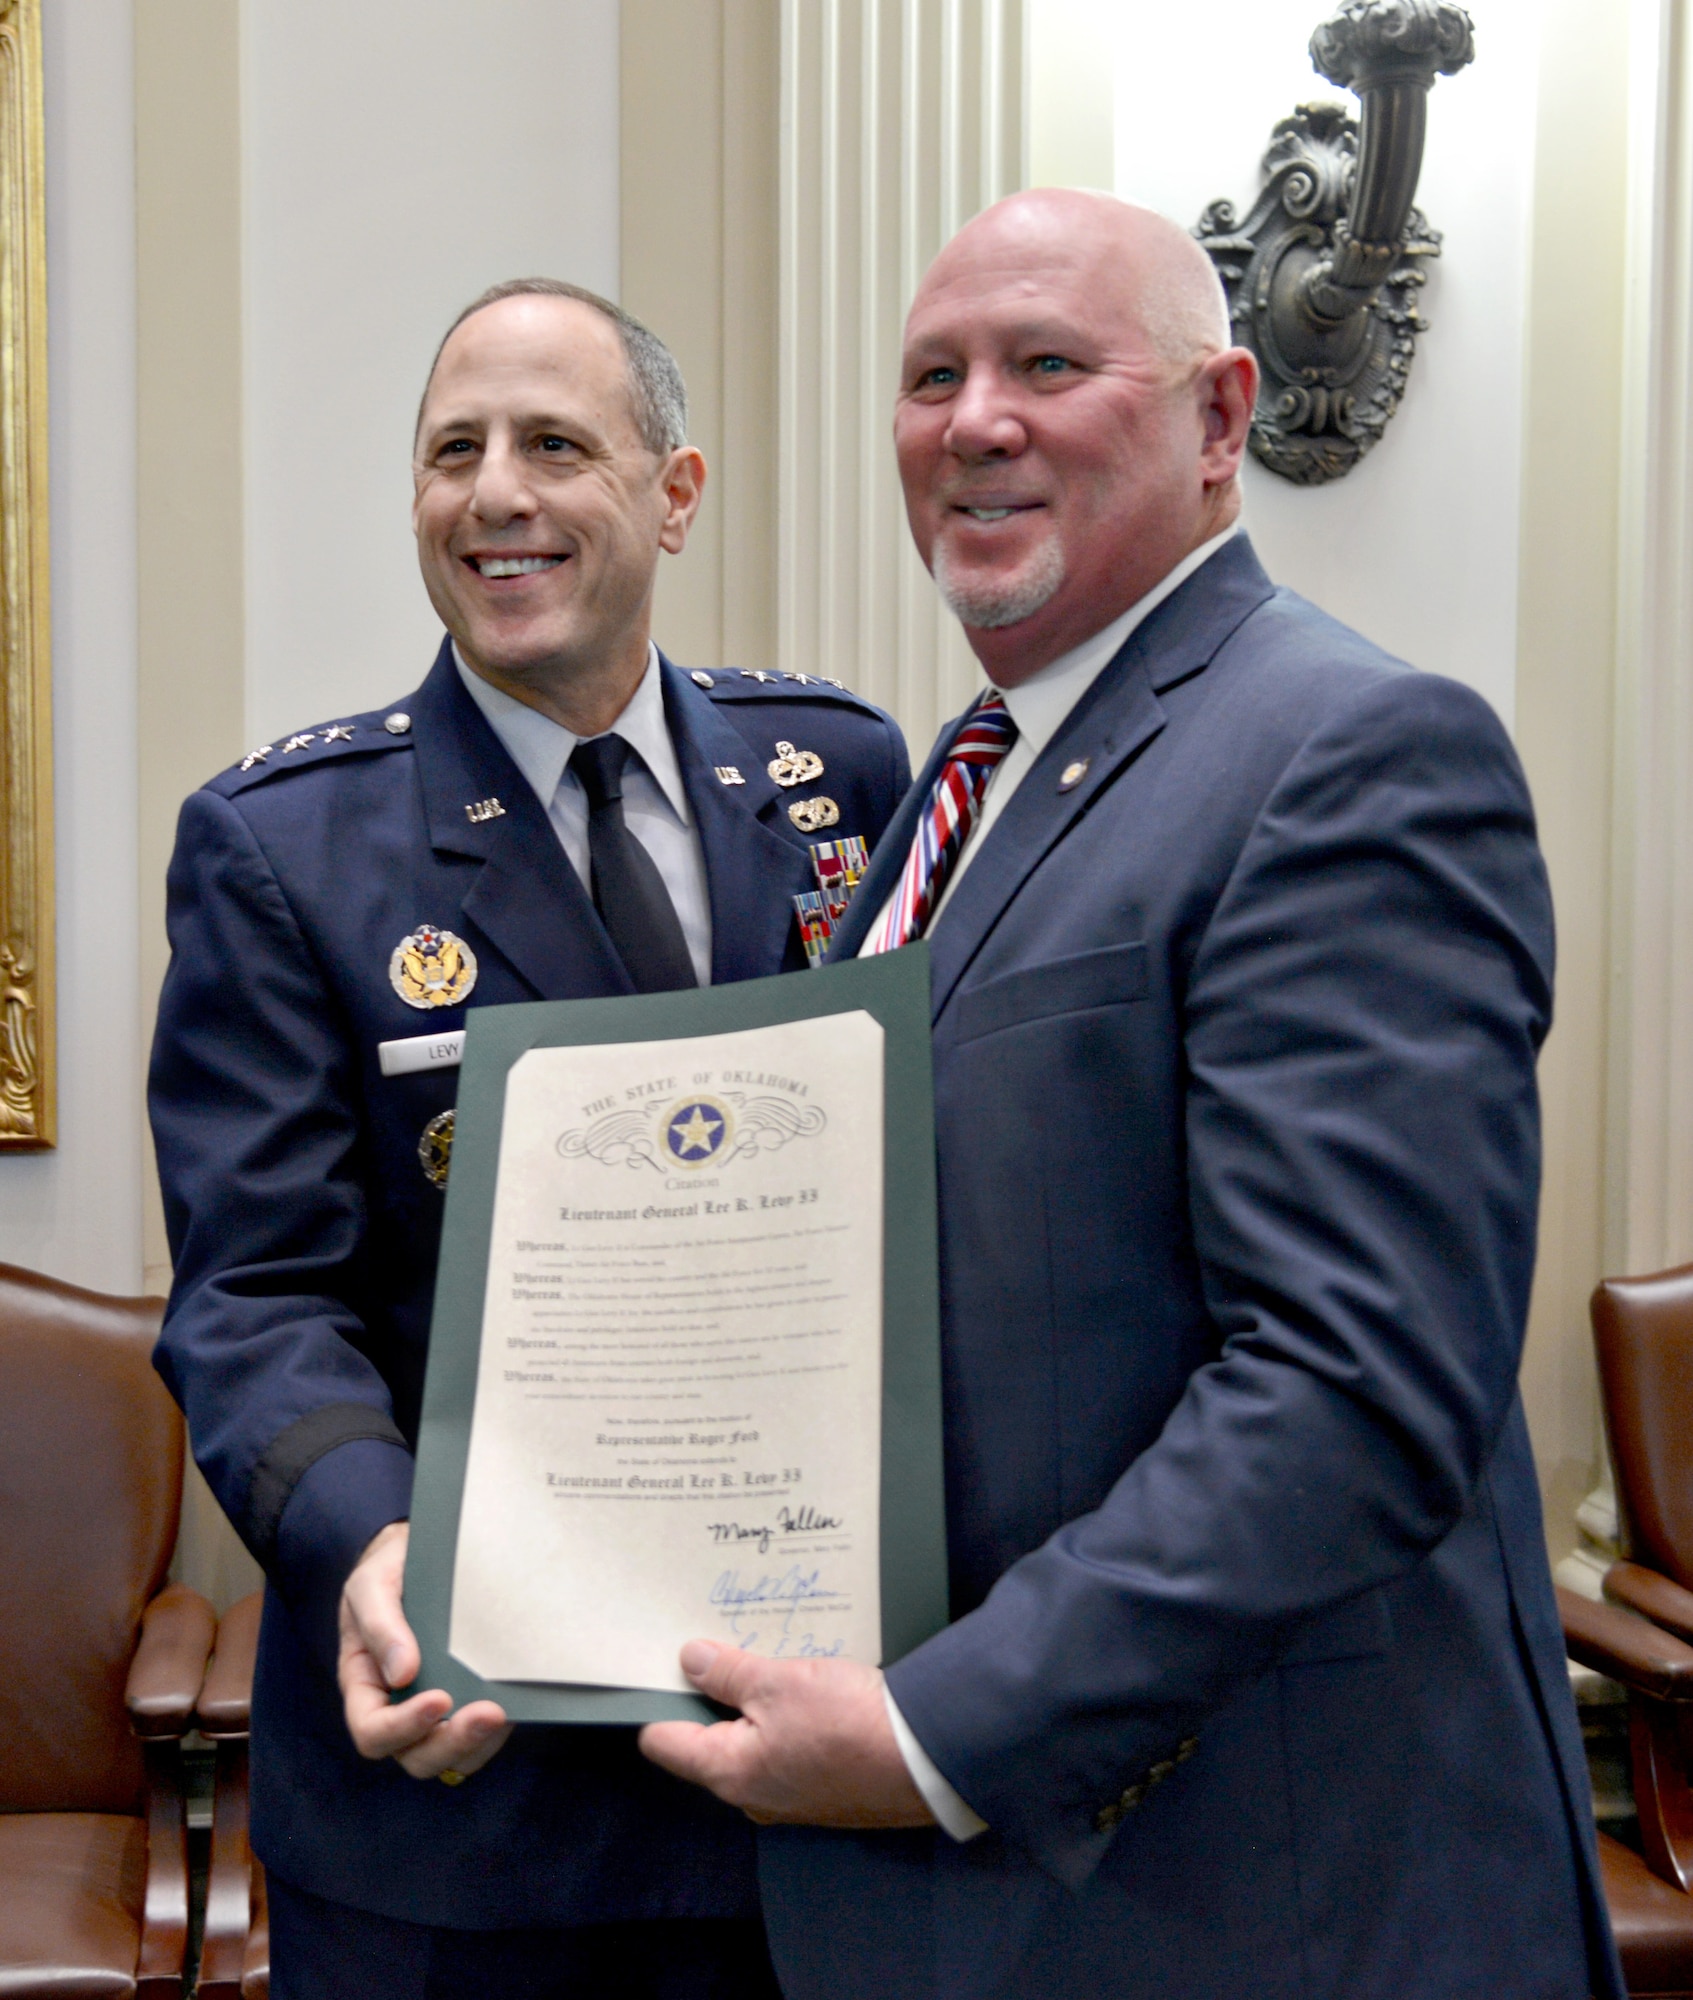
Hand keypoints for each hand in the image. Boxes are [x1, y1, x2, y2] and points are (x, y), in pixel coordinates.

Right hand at [337, 1521, 511, 1779]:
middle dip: (451, 1743)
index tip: (440, 1698)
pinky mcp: (469, 1700)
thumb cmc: (390, 1571)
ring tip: (503, 1713)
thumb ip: (380, 1624)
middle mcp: (397, 1707)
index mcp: (364, 1685)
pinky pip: (480, 1738)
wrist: (426, 1552)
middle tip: (488, 1713)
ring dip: (478, 1743)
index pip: (373, 1732)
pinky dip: (496, 1732)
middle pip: (416, 1756)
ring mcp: (435, 1711)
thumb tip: (402, 1673)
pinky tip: (513, 1704)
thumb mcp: (371, 1585)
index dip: (403, 1727)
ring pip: (451, 1757)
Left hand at [637, 1640, 935, 1828]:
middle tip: (714, 1642)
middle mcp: (752, 1794)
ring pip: (752, 1740)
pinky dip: (786, 1716)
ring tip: (759, 1653)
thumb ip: (727, 1672)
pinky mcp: (823, 1786)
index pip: (664, 1741)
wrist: (926, 1758)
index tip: (659, 1659)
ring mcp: (789, 1795)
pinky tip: (801, 1681)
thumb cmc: (846, 1722)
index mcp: (728, 1773)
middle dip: (710, 1692)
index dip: (657, 1697)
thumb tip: (688, 1660)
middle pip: (708, 1739)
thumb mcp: (779, 1682)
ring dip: (753, 1701)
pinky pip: (787, 1747)